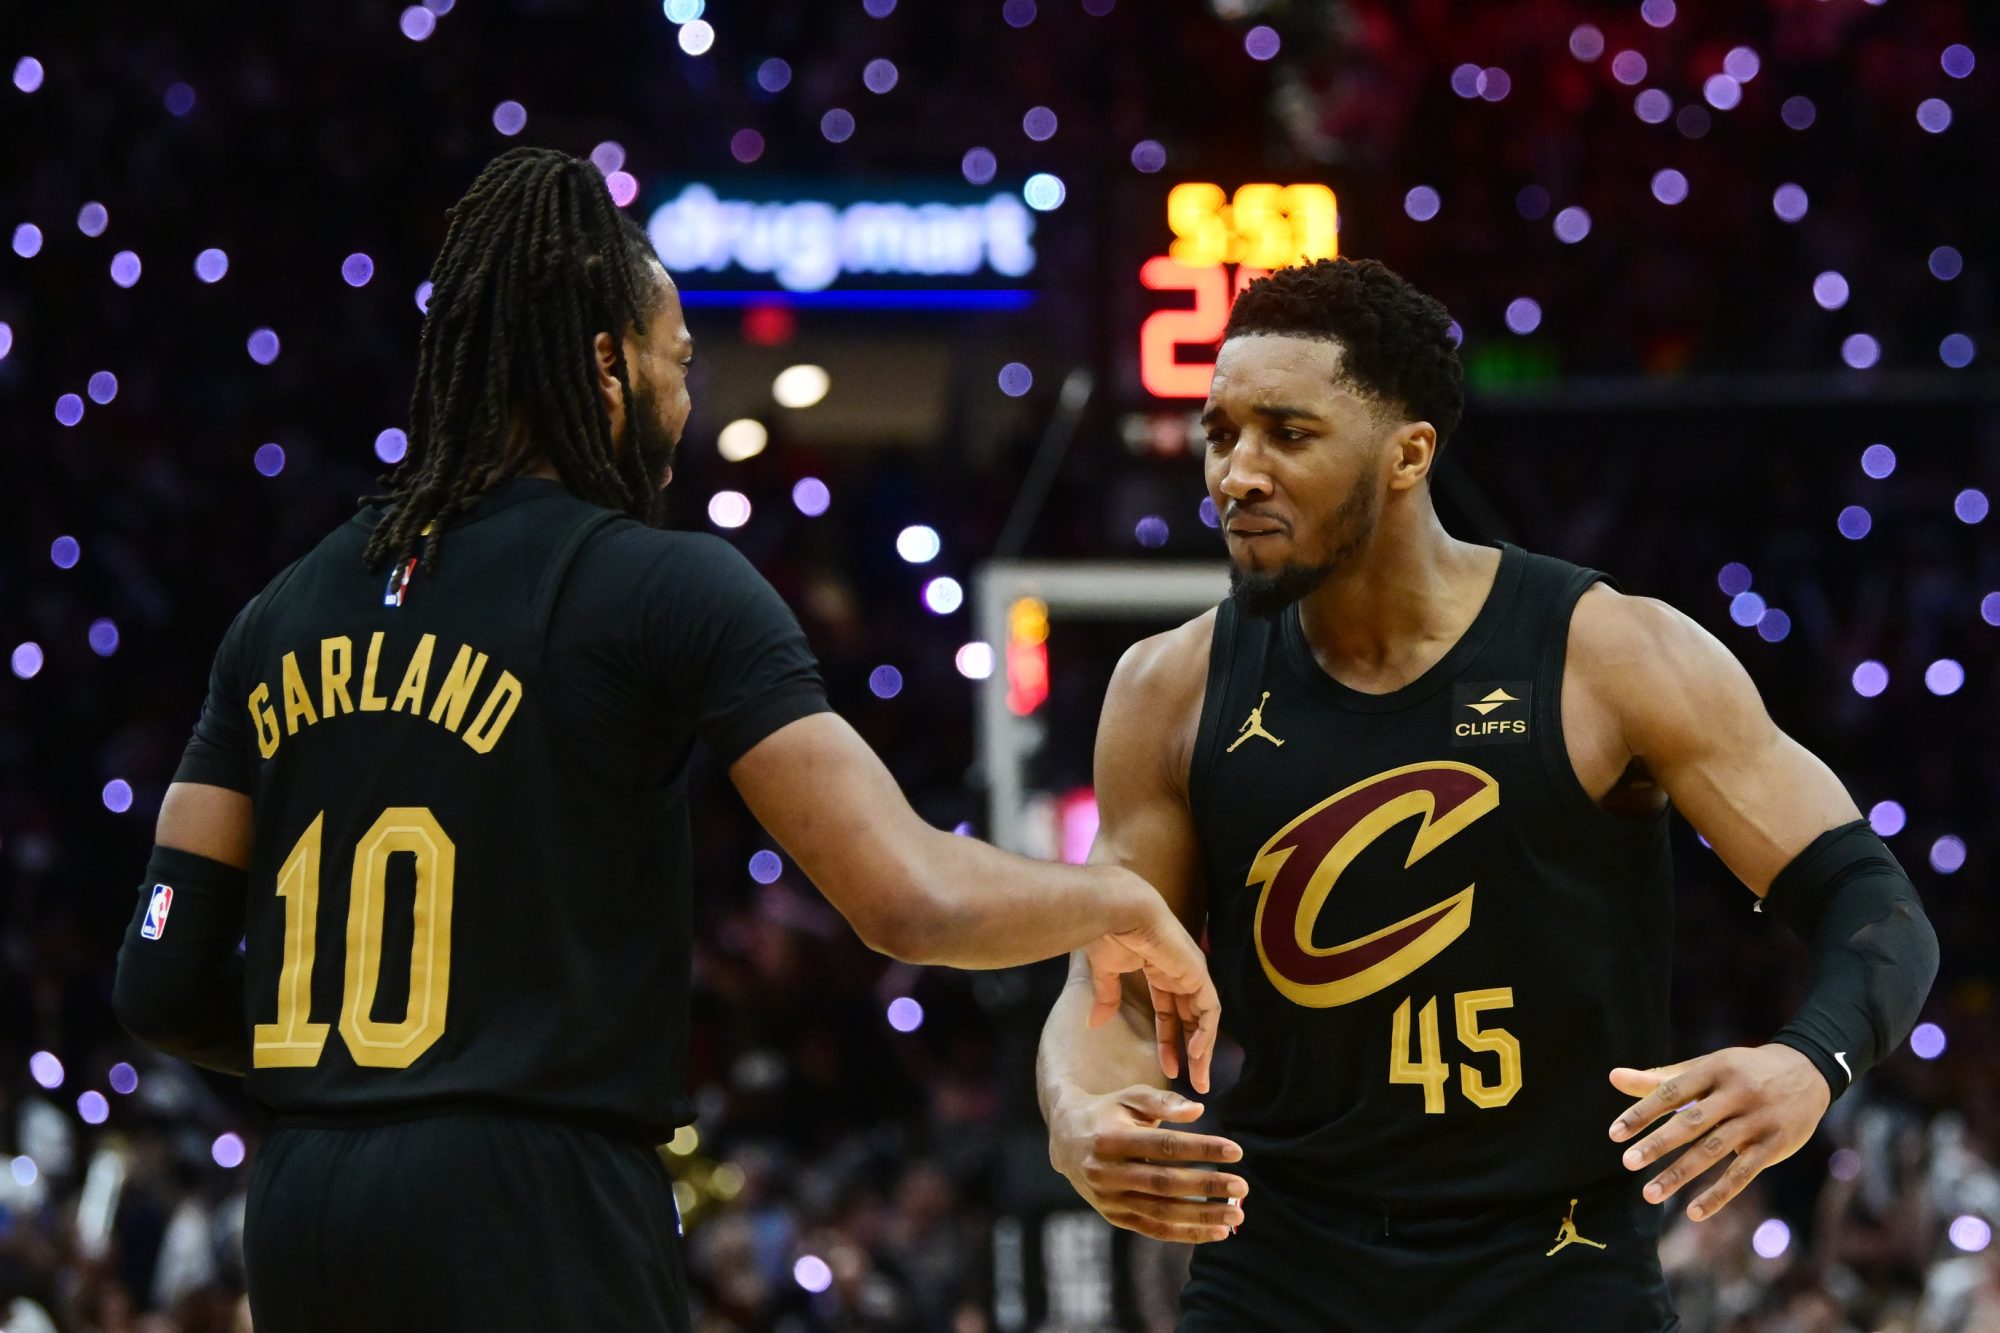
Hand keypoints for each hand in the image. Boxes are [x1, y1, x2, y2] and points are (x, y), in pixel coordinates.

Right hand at [1049, 1085, 1246, 1243]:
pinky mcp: (1114, 1217)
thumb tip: (1198, 1111)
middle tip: (1242, 1187)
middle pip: (1164, 1183)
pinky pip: (1154, 1230)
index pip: (1163, 1147)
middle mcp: (1106, 1172)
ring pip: (1161, 1212)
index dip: (1200, 1148)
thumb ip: (1163, 1101)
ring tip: (1235, 1215)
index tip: (1235, 1151)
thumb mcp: (1130, 1097)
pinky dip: (1187, 1234)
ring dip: (1202, 1217)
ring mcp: (1108, 1199)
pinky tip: (1217, 1232)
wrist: (1066, 1140)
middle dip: (1207, 1186)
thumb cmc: (1108, 1112)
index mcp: (1110, 1138)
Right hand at [1082, 875, 1220, 1092]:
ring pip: (1205, 1019)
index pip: (1171, 1014)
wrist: (1117, 909)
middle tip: (1195, 1084)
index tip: (1167, 1069)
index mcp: (1161, 971)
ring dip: (1203, 1051)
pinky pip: (1209, 1009)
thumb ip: (1106, 996)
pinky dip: (1205, 1032)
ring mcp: (1192, 973)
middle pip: (1192, 1021)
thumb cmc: (1110, 933)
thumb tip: (1094, 1023)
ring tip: (1199, 1079)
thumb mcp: (1106, 972)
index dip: (1169, 1042)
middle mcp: (1181, 974)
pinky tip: (1196, 1053)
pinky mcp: (1197, 973)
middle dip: (1193, 1053)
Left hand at [1608, 1045, 1830, 1220]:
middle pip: (1691, 1122)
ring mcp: (1757, 1121)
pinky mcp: (1775, 1146)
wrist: (1808, 1071)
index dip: (1642, 1113)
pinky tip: (1693, 1212)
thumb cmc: (1742, 1071)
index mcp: (1714, 1070)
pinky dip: (1718, 1194)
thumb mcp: (1705, 1068)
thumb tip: (1613, 1077)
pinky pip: (1743, 1174)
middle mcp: (1736, 1094)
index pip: (1671, 1092)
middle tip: (1627, 1163)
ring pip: (1714, 1151)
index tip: (1615, 1134)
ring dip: (1680, 1174)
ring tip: (1650, 1194)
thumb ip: (1660, 1078)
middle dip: (1658, 1144)